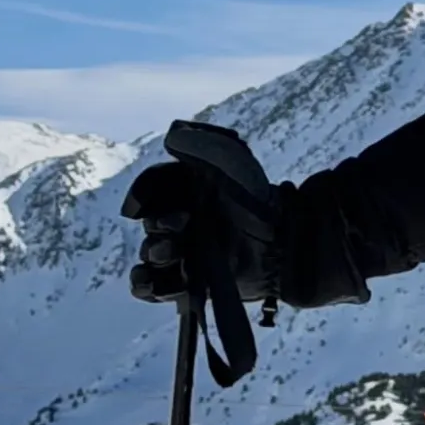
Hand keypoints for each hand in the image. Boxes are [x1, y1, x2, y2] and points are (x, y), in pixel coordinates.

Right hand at [121, 120, 283, 304]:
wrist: (282, 241)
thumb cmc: (257, 197)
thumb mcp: (235, 162)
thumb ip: (206, 145)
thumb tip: (172, 135)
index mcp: (187, 189)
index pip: (150, 189)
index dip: (143, 194)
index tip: (143, 203)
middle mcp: (182, 219)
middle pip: (150, 224)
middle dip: (158, 224)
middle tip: (182, 223)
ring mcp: (184, 251)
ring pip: (149, 255)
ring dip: (153, 254)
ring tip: (173, 252)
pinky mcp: (188, 281)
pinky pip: (152, 288)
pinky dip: (145, 285)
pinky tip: (153, 280)